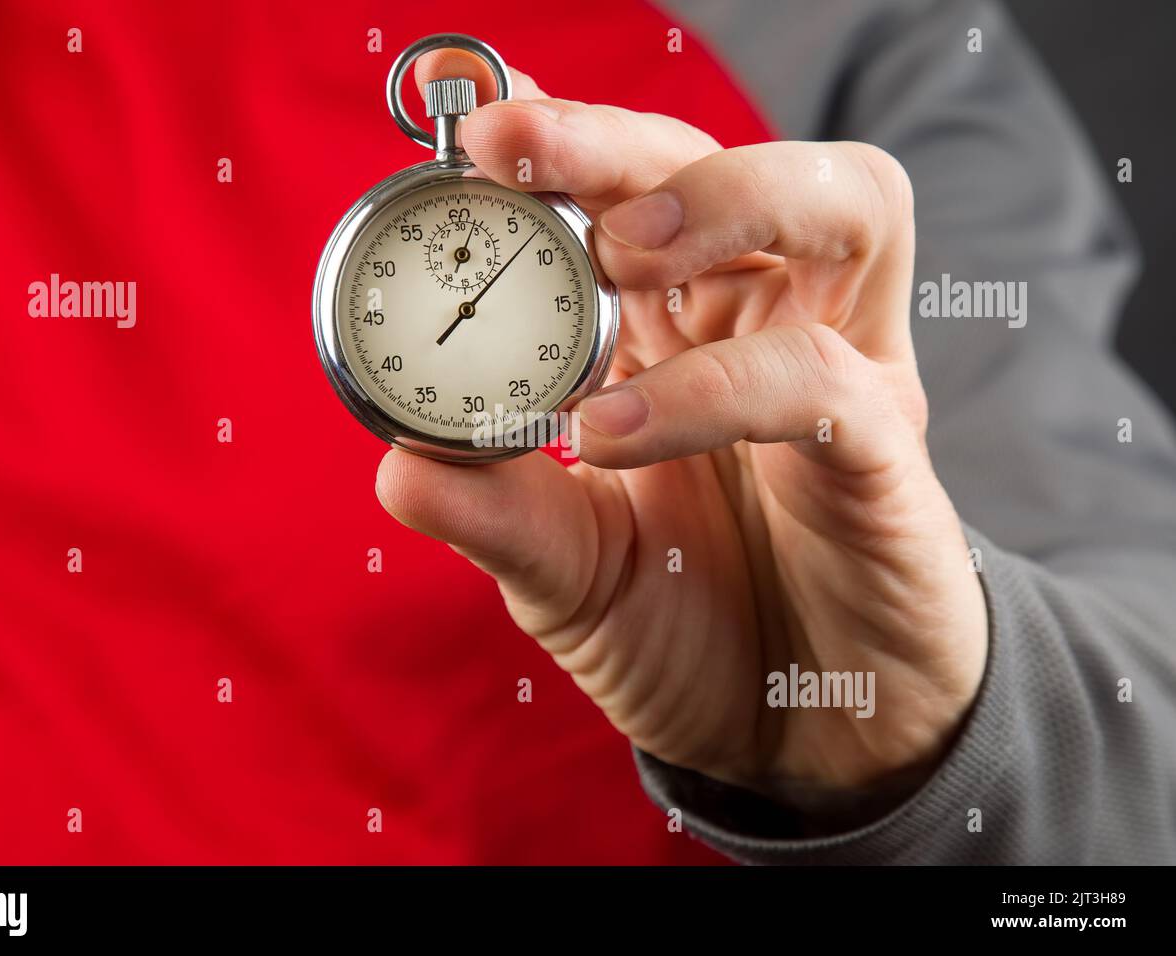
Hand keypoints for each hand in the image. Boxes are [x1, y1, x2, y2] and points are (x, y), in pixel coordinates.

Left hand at [377, 55, 988, 796]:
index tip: (475, 137)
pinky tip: (614, 436)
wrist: (795, 744)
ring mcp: (844, 376)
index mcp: (683, 333)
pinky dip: (711, 391)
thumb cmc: (689, 629)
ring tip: (616, 255)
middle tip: (511, 149)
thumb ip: (494, 511)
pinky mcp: (887, 456)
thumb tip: (394, 463)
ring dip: (719, 201)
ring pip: (844, 209)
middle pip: (726, 161)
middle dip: (615, 139)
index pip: (638, 190)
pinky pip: (821, 381)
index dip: (566, 144)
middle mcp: (769, 324)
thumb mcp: (565, 571)